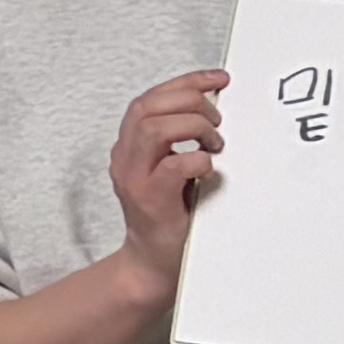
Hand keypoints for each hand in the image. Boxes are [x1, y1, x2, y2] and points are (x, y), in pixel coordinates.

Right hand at [107, 67, 227, 291]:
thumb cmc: (169, 216)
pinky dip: (197, 160)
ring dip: (193, 127)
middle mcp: (125, 159)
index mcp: (130, 147)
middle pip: (147, 107)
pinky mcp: (150, 200)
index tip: (218, 79)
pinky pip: (173, 166)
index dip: (185, 82)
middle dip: (189, 101)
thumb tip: (216, 109)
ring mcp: (134, 179)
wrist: (154, 264)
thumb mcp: (170, 170)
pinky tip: (208, 168)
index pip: (149, 99)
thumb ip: (180, 141)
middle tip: (217, 119)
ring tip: (213, 143)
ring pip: (154, 128)